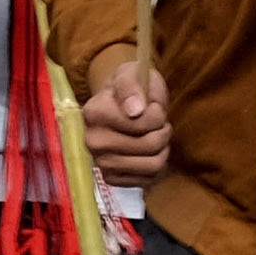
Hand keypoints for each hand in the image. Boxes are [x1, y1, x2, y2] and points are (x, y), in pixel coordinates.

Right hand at [80, 50, 170, 182]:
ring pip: (153, 165)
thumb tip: (135, 110)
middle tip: (157, 124)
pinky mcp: (111, 178)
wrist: (116, 104)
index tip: (152, 106)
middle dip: (163, 133)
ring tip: (155, 138)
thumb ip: (133, 87)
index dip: (158, 113)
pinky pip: (149, 180)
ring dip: (162, 150)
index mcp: (94, 114)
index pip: (145, 123)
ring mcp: (100, 162)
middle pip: (150, 146)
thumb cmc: (129, 88)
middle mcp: (92, 141)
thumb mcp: (131, 74)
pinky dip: (157, 167)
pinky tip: (149, 153)